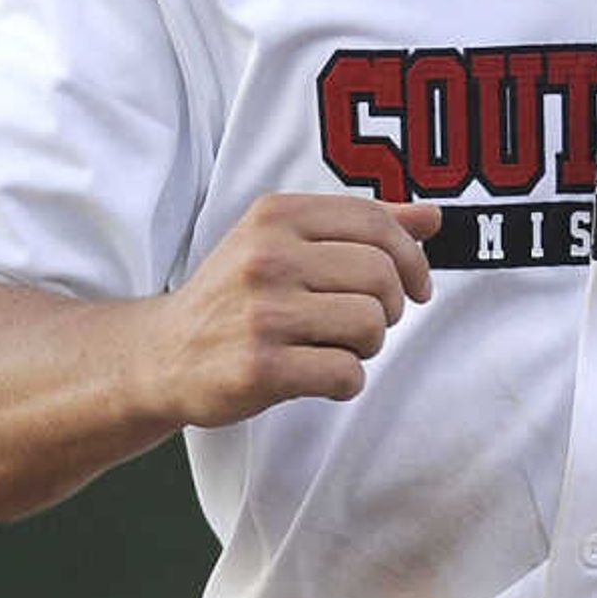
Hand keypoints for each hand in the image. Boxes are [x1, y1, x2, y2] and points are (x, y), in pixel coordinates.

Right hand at [151, 193, 440, 425]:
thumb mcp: (284, 242)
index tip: (415, 287)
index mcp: (275, 215)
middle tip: (362, 323)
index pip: (377, 224)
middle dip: (388, 308)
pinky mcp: (259, 368)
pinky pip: (347, 374)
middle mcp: (266, 257)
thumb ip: (359, 226)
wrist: (163, 354)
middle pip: (381, 276)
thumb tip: (433, 218)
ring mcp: (261, 313)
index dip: (412, 258)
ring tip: (333, 347)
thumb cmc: (237, 296)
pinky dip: (346, 382)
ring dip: (366, 346)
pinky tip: (317, 375)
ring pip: (370, 325)